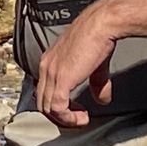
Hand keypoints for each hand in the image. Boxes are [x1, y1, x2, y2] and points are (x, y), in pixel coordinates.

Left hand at [36, 6, 115, 127]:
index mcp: (50, 62)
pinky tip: (82, 117)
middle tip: (76, 120)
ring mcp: (51, 73)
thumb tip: (102, 99)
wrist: (102, 25)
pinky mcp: (61, 80)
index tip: (73, 111)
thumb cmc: (98, 36)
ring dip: (65, 120)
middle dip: (59, 117)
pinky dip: (68, 118)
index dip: (57, 106)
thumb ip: (97, 84)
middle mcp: (46, 67)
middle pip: (43, 103)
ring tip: (81, 120)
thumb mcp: (96, 66)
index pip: (44, 91)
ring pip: (48, 108)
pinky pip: (58, 108)